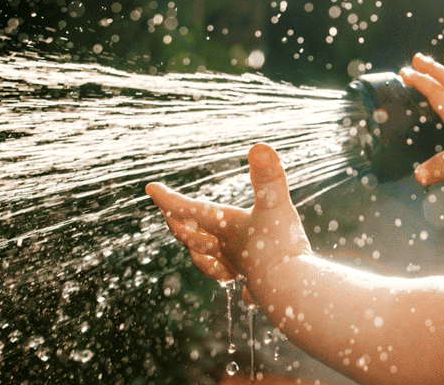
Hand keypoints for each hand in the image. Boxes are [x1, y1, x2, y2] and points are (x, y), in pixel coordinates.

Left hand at [145, 143, 311, 288]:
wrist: (293, 291)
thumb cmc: (281, 249)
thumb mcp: (275, 206)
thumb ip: (268, 178)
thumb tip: (261, 146)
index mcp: (226, 229)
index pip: (190, 210)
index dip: (169, 198)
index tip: (149, 189)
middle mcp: (228, 251)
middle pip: (193, 238)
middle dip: (178, 223)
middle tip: (167, 212)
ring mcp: (242, 270)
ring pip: (212, 265)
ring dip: (199, 256)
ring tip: (194, 251)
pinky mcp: (260, 285)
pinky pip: (246, 289)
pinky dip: (243, 290)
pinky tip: (245, 296)